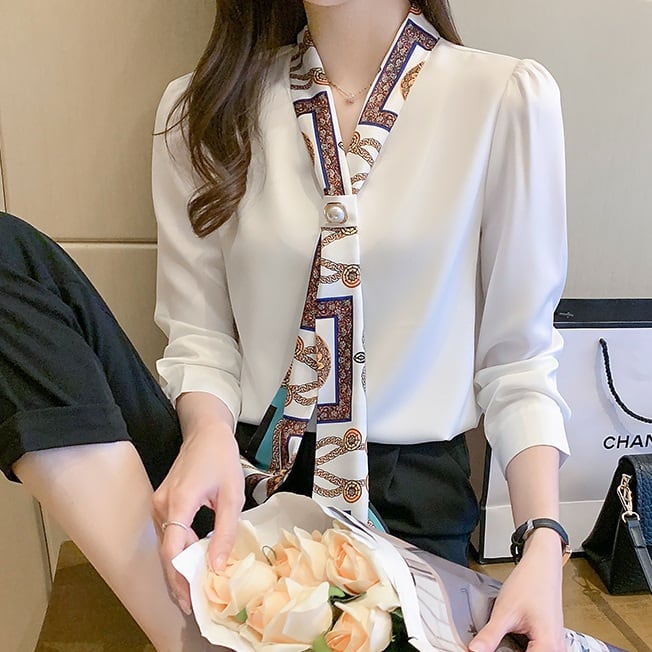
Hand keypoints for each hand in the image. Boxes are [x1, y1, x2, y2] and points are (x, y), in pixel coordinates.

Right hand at [152, 401, 243, 615]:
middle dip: (179, 579)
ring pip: (167, 543)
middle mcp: (162, 505)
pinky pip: (169, 532)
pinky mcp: (163, 502)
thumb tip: (217, 566)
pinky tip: (195, 561)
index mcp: (179, 502)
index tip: (191, 600)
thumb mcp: (232, 495)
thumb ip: (225, 532)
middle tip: (195, 603)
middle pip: (166, 551)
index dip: (179, 579)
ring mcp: (159, 503)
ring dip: (180, 565)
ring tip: (197, 588)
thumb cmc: (221, 458)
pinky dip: (181, 549)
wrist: (206, 431)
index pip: (172, 550)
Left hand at [469, 528, 564, 651]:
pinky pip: (535, 651)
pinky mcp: (549, 640)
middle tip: (489, 644)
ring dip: (513, 650)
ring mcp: (555, 646)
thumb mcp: (504, 611)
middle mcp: (556, 650)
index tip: (484, 650)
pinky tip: (507, 643)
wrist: (542, 565)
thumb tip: (474, 651)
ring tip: (497, 642)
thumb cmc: (529, 583)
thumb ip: (490, 636)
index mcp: (548, 647)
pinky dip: (520, 648)